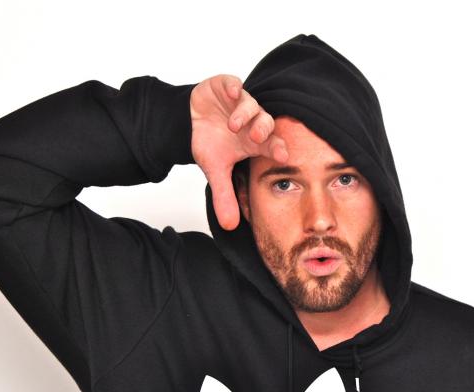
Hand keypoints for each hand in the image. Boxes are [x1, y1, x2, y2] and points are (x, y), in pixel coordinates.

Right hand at [190, 74, 288, 230]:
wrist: (191, 120)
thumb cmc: (210, 142)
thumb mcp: (215, 171)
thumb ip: (224, 196)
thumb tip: (229, 226)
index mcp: (255, 141)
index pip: (272, 144)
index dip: (277, 148)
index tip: (282, 156)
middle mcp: (253, 120)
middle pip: (266, 122)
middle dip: (263, 128)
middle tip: (255, 137)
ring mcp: (240, 102)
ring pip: (251, 104)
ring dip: (244, 113)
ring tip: (233, 124)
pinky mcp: (226, 86)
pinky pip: (234, 84)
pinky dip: (233, 87)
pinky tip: (232, 92)